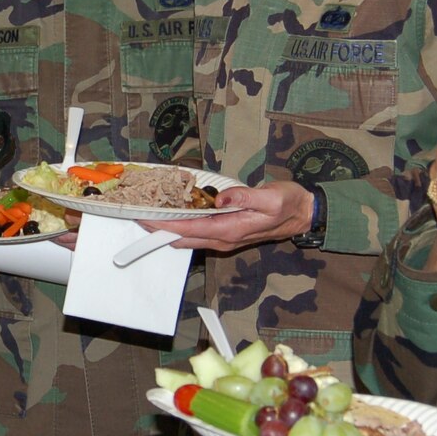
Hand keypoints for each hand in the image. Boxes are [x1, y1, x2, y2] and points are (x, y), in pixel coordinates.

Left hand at [149, 180, 312, 251]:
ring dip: (165, 228)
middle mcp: (223, 239)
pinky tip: (169, 213)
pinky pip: (195, 232)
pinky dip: (178, 225)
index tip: (142, 217)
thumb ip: (244, 197)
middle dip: (156, 229)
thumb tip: (220, 198)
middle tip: (133, 214)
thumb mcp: (270, 197)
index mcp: (230, 231)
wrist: (303, 215)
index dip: (162, 224)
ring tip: (145, 213)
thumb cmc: (288, 204)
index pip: (187, 229)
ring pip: (186, 237)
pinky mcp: (225, 233)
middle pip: (180, 238)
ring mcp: (223, 238)